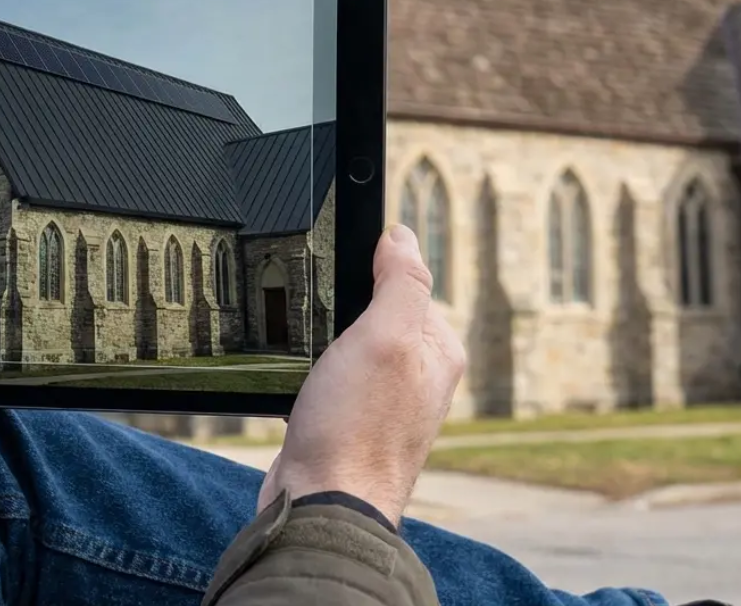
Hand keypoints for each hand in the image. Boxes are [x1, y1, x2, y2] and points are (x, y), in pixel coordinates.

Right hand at [258, 225, 465, 525]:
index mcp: (438, 352)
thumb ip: (400, 281)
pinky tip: (301, 392)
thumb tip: (402, 235)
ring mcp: (384, 405)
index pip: (406, 285)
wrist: (320, 507)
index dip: (366, 278)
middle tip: (323, 337)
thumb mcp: (384, 337)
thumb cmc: (355, 429)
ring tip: (313, 370)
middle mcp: (418, 378)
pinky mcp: (350, 427)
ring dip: (322, 351)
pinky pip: (328, 382)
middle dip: (340, 318)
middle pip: (372, 316)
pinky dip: (309, 379)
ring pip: (346, 350)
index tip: (338, 291)